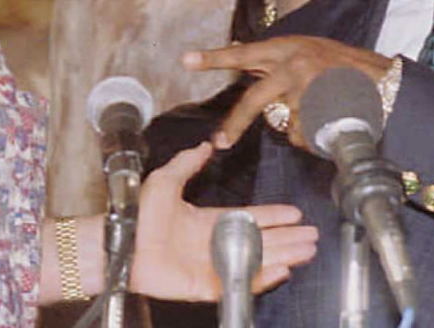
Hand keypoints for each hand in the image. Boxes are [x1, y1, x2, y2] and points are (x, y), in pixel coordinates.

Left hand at [130, 142, 318, 300]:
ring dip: (283, 256)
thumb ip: (188, 163)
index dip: (272, 216)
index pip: (249, 218)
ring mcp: (211, 266)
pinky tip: (281, 270)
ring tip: (306, 251)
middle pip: (260, 241)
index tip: (293, 213)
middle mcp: (213, 243)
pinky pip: (238, 283)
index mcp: (207, 220)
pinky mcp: (205, 286)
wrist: (122, 241)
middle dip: (287, 239)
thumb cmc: (138, 214)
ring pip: (256, 261)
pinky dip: (261, 278)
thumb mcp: (166, 180)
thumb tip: (205, 146)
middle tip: (311, 236)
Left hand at [182, 36, 390, 147]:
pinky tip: (327, 121)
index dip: (215, 57)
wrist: (385, 79)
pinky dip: (309, 136)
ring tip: (321, 111)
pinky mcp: (320, 111)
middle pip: (254, 100)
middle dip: (235, 124)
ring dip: (295, 125)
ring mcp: (307, 90)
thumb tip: (242, 56)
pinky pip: (300, 135)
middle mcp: (293, 66)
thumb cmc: (344, 65)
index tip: (186, 59)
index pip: (245, 53)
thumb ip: (275, 59)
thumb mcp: (307, 51)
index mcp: (287, 48)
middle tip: (220, 143)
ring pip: (281, 121)